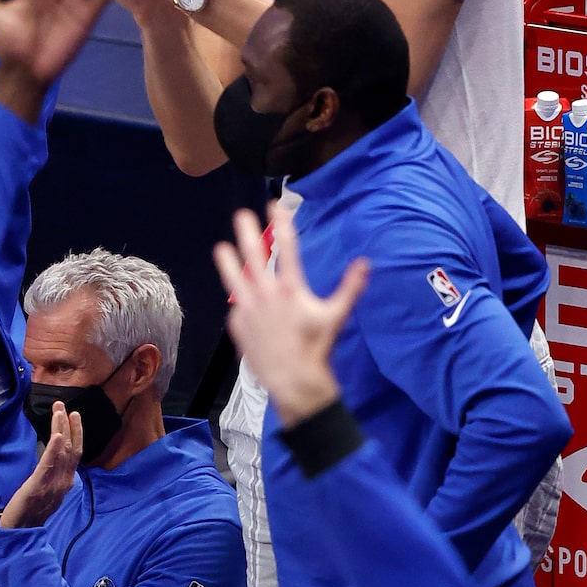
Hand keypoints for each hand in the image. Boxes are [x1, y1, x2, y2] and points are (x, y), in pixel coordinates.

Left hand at [0, 401, 81, 527]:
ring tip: (60, 411)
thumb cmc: (31, 512)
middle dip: (69, 425)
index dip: (75, 433)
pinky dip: (54, 449)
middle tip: (63, 405)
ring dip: (62, 430)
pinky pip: (49, 465)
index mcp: (65, 482)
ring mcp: (53, 484)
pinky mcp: (39, 486)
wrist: (20, 532)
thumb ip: (53, 476)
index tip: (72, 414)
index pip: (74, 453)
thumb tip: (56, 459)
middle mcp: (63, 482)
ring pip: (62, 452)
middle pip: (71, 449)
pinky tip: (56, 436)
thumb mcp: (46, 491)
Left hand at [213, 202, 368, 426]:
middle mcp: (265, 294)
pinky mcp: (238, 325)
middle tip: (242, 215)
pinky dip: (243, 303)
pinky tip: (246, 302)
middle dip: (248, 233)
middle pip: (253, 256)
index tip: (276, 205)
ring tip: (220, 247)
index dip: (281, 223)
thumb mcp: (336, 315)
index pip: (286, 248)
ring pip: (234, 278)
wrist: (294, 381)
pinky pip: (239, 308)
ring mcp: (248, 309)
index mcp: (290, 288)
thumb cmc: (317, 347)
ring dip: (228, 261)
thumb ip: (350, 287)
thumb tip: (366, 263)